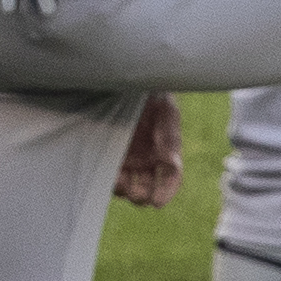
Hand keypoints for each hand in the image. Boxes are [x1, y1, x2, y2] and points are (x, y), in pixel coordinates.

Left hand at [113, 94, 183, 208]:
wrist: (126, 78)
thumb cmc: (152, 93)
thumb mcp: (165, 108)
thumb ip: (169, 134)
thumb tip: (172, 162)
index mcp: (166, 150)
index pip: (170, 178)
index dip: (166, 192)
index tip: (157, 202)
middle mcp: (147, 159)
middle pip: (148, 189)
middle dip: (143, 196)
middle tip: (137, 194)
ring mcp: (128, 158)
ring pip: (128, 186)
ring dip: (126, 190)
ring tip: (121, 182)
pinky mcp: (109, 153)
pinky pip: (110, 174)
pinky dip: (111, 180)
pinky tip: (110, 175)